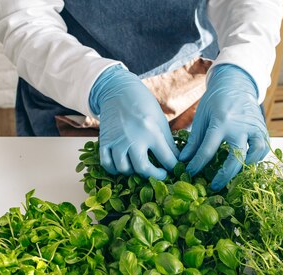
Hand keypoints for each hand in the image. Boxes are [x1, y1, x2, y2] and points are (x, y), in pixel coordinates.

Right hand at [89, 65, 177, 179]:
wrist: (118, 91)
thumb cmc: (144, 106)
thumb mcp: (160, 121)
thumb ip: (168, 142)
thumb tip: (177, 162)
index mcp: (152, 132)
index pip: (167, 159)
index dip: (173, 167)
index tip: (174, 169)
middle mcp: (133, 138)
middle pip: (143, 169)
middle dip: (155, 175)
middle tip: (160, 174)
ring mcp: (117, 141)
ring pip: (124, 169)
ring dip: (134, 172)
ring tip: (141, 167)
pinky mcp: (104, 141)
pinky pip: (107, 164)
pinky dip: (115, 169)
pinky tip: (123, 166)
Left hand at [179, 64, 268, 190]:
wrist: (237, 84)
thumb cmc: (216, 102)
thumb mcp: (202, 117)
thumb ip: (194, 139)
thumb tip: (184, 160)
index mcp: (221, 121)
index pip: (208, 148)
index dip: (198, 164)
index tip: (190, 173)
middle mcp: (240, 126)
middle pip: (235, 156)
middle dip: (224, 175)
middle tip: (214, 186)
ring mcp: (254, 128)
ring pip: (255, 154)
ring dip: (244, 169)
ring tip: (232, 179)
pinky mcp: (263, 129)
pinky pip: (263, 149)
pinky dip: (256, 160)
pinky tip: (245, 167)